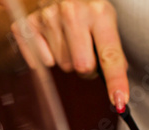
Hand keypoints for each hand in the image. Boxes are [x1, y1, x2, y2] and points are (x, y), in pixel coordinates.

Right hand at [12, 0, 128, 109]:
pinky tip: (52, 40)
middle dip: (87, 68)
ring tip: (68, 40)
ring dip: (67, 60)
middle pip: (82, 67)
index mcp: (100, 13)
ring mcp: (48, 16)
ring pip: (63, 66)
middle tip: (85, 52)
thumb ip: (113, 55)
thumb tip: (118, 92)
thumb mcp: (107, 23)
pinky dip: (48, 57)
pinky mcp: (29, 24)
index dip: (116, 82)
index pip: (110, 57)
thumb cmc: (87, 10)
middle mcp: (73, 12)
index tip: (119, 101)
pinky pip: (42, 62)